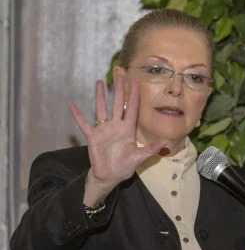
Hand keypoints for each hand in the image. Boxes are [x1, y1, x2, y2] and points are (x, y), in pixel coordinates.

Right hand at [70, 77, 167, 205]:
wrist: (110, 176)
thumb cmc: (125, 166)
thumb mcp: (139, 158)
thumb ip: (151, 149)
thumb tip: (166, 142)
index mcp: (128, 129)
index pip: (132, 109)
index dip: (134, 96)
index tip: (136, 82)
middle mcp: (116, 126)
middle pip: (118, 103)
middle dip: (119, 88)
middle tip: (119, 72)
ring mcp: (103, 130)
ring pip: (101, 108)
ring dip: (99, 96)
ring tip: (98, 81)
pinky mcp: (92, 137)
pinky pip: (84, 124)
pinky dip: (78, 116)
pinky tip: (72, 106)